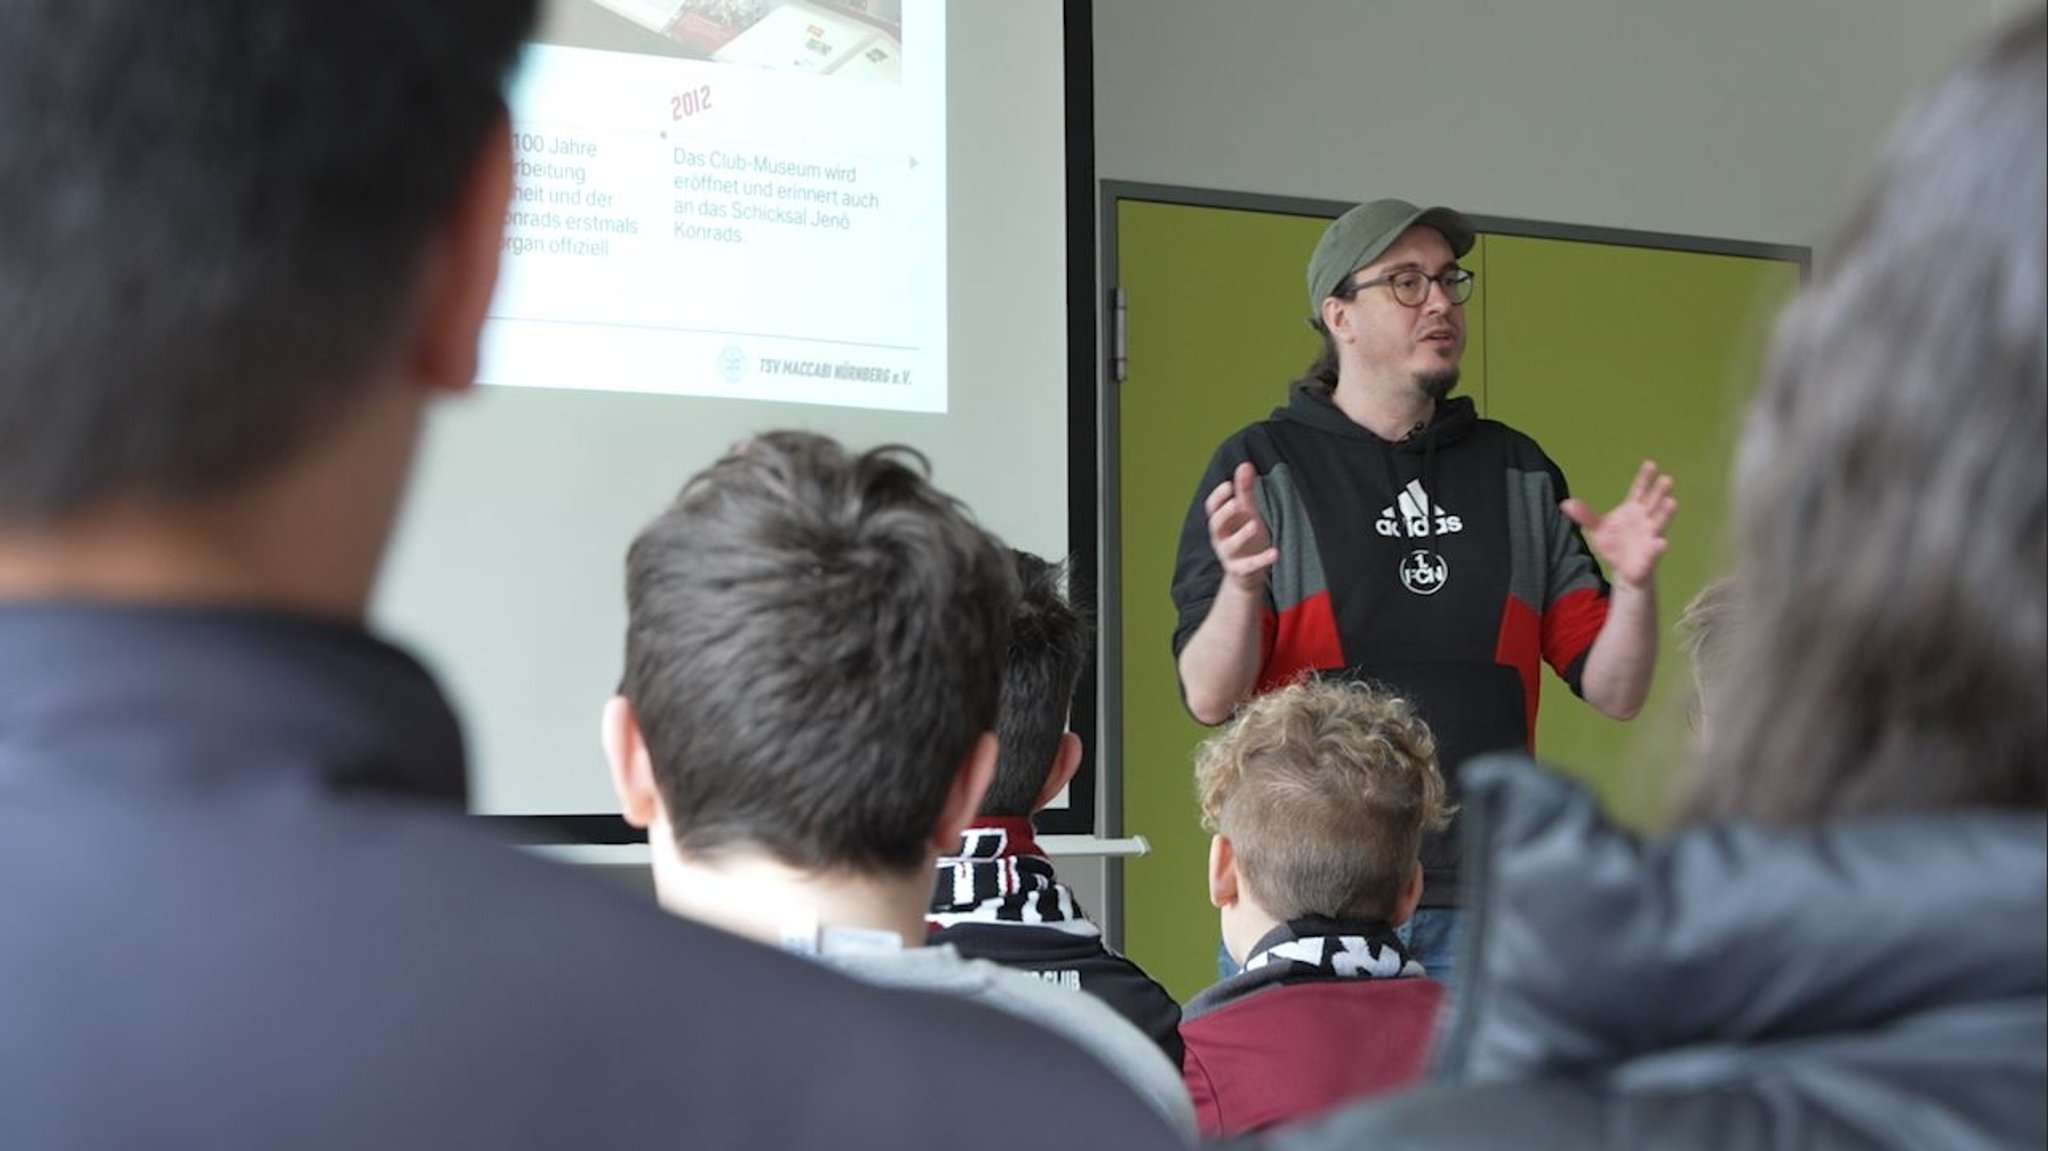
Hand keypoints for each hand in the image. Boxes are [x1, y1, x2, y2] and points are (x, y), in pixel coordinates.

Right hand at [1205, 462, 1278, 590]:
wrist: (1246, 574)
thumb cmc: (1245, 538)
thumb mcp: (1246, 513)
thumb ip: (1244, 491)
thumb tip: (1245, 464)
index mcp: (1220, 522)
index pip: (1212, 508)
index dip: (1218, 497)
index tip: (1229, 485)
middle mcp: (1220, 538)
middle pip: (1215, 525)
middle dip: (1225, 514)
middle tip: (1236, 503)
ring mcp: (1228, 556)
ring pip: (1230, 546)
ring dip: (1241, 535)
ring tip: (1254, 525)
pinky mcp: (1241, 571)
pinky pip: (1250, 566)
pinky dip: (1262, 560)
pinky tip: (1276, 553)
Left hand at [1562, 461, 1675, 589]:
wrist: (1623, 568)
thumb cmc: (1614, 544)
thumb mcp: (1598, 529)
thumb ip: (1585, 516)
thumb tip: (1566, 503)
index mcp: (1633, 510)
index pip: (1639, 491)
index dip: (1645, 478)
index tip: (1651, 464)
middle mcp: (1645, 520)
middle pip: (1653, 503)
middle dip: (1660, 492)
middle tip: (1667, 479)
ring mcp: (1650, 536)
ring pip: (1659, 523)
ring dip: (1665, 513)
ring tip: (1672, 502)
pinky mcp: (1650, 555)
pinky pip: (1655, 551)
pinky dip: (1659, 547)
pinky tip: (1662, 543)